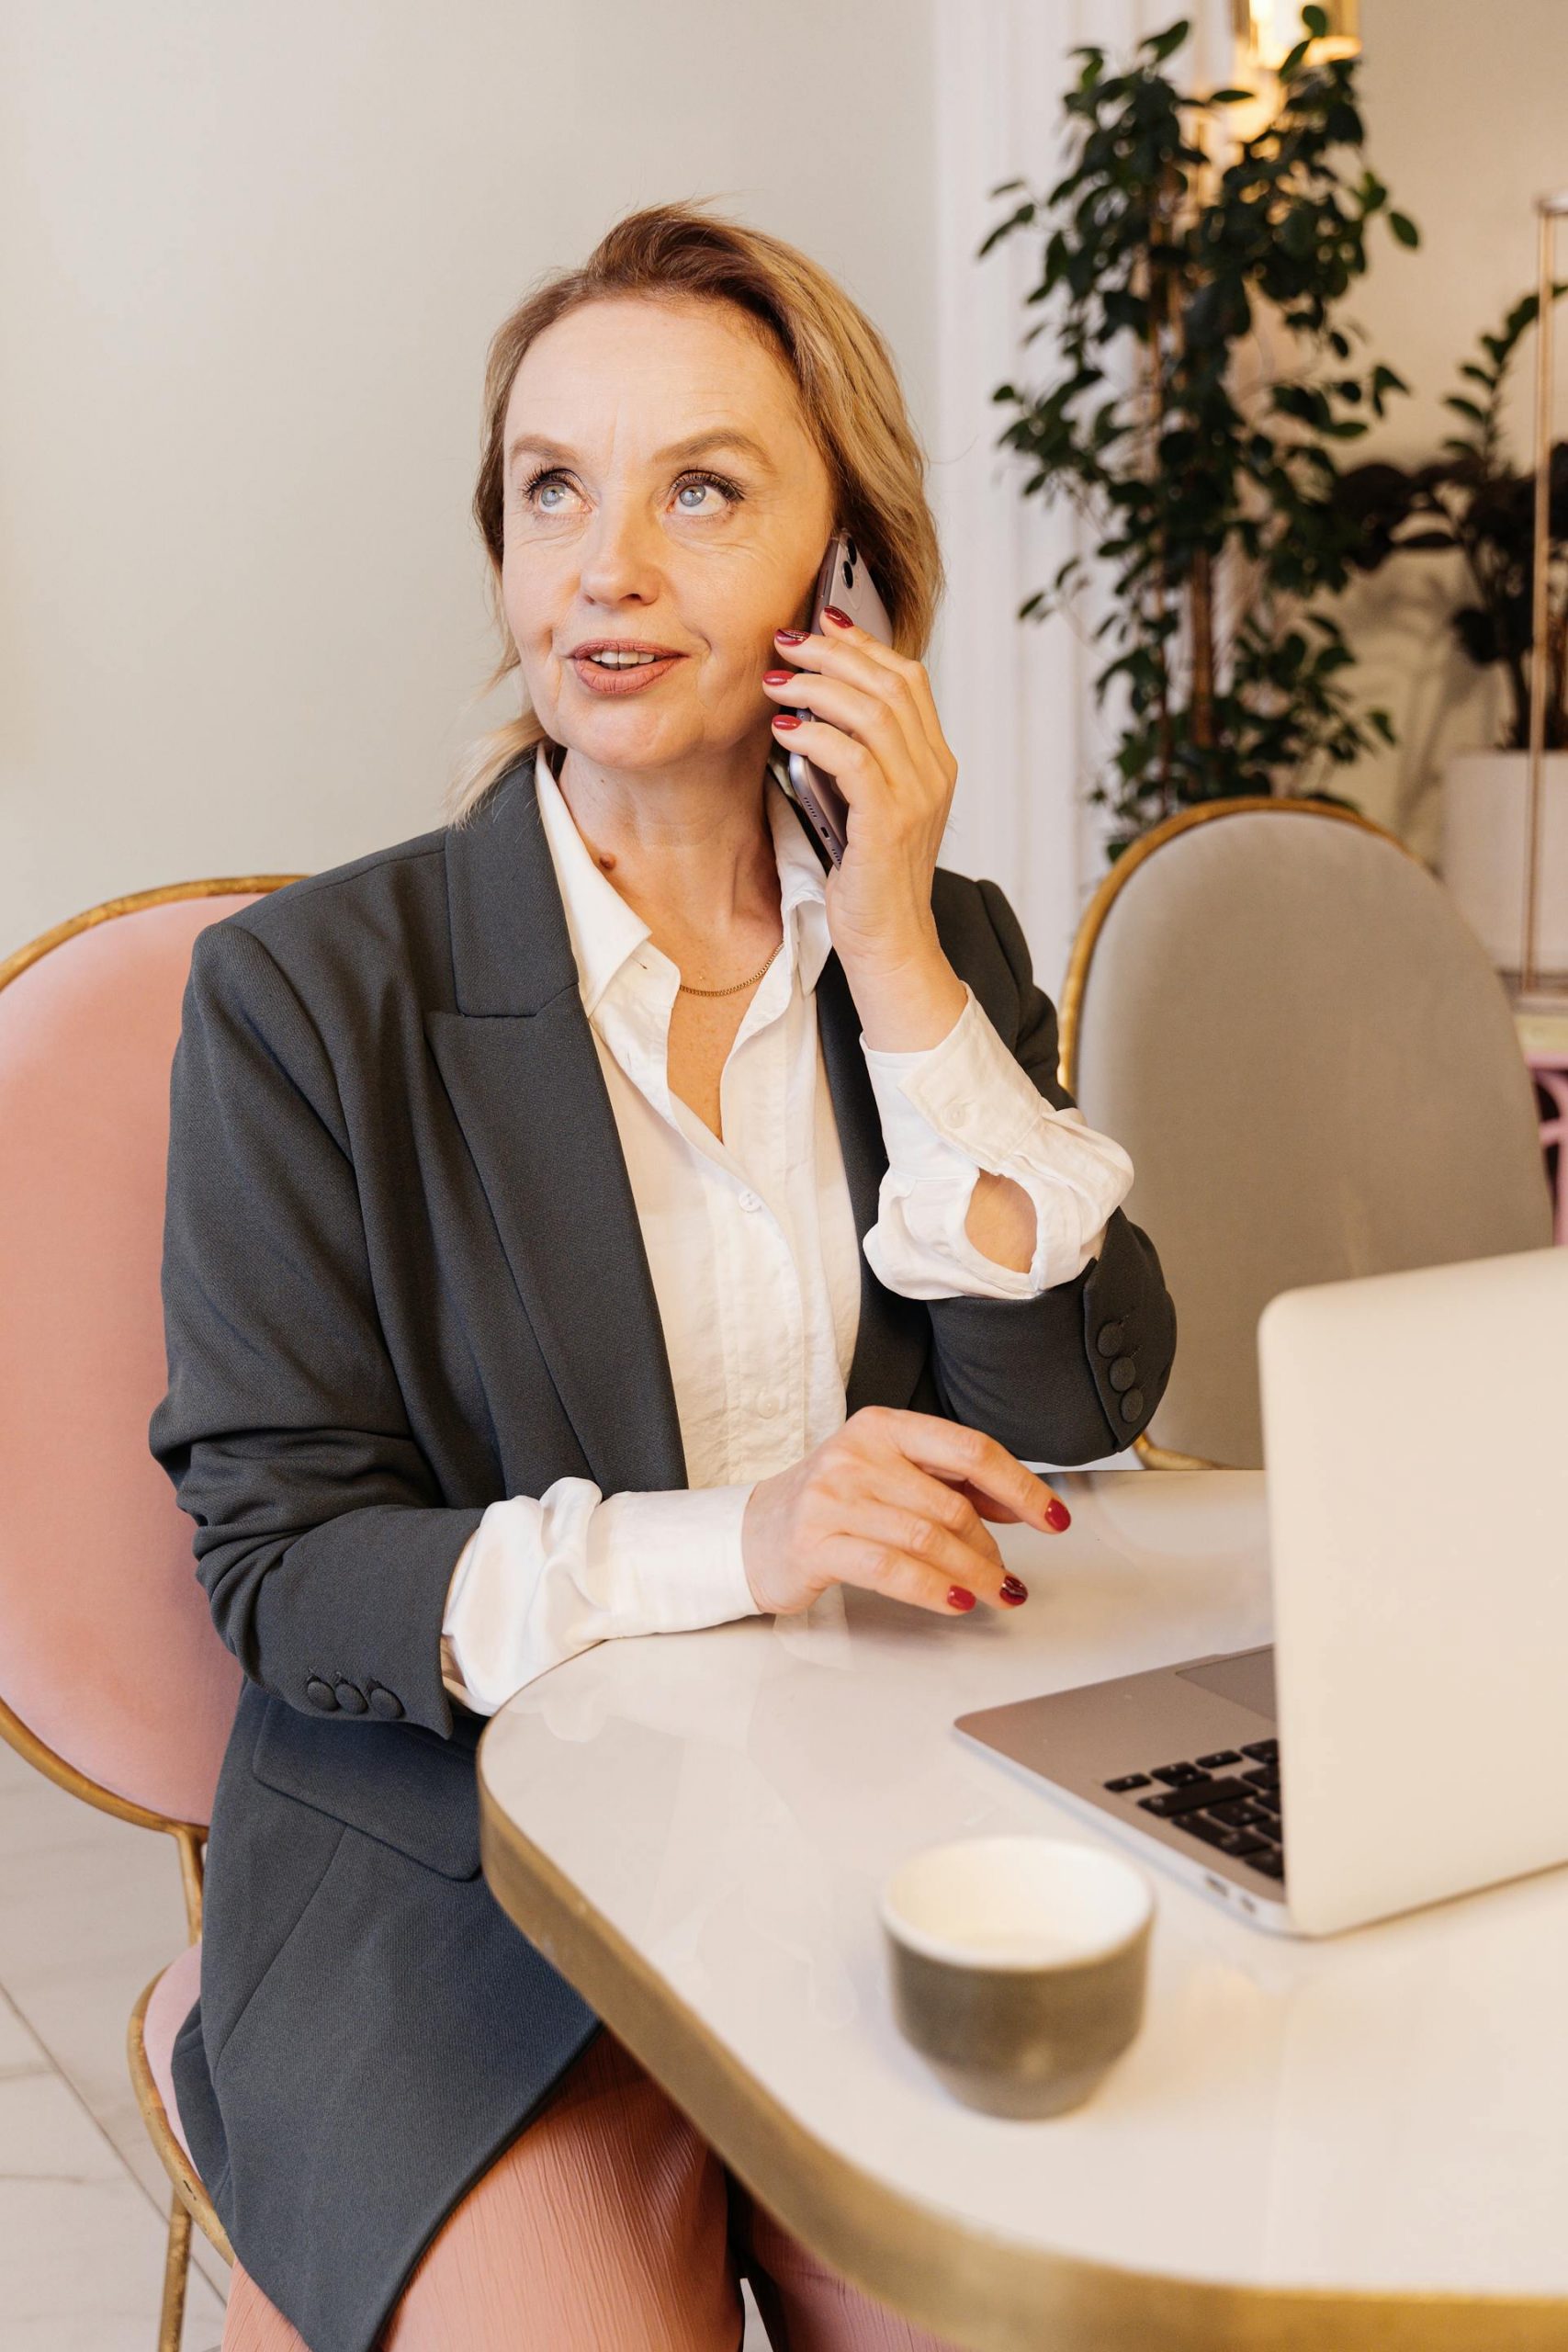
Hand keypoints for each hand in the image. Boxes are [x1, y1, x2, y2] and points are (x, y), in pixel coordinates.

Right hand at [740, 1405, 1071, 1618]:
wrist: (754, 1534)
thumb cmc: (832, 1505)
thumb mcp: (890, 1477)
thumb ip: (951, 1484)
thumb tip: (1021, 1503)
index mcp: (884, 1427)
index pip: (970, 1449)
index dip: (1021, 1486)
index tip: (1054, 1518)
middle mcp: (857, 1455)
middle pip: (952, 1503)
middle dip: (992, 1547)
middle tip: (1007, 1577)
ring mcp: (833, 1498)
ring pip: (928, 1539)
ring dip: (974, 1574)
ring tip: (995, 1593)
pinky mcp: (816, 1543)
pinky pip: (891, 1569)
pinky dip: (933, 1589)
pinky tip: (956, 1600)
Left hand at [764, 609, 958, 993]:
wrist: (890, 943)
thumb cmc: (868, 878)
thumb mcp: (868, 805)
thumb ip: (860, 759)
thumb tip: (815, 705)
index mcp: (936, 762)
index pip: (908, 679)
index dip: (863, 644)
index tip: (820, 622)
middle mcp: (935, 771)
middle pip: (891, 683)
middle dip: (833, 652)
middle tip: (785, 641)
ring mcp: (917, 796)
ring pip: (872, 712)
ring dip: (817, 687)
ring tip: (775, 682)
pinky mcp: (890, 821)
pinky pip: (853, 759)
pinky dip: (814, 736)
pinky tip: (783, 730)